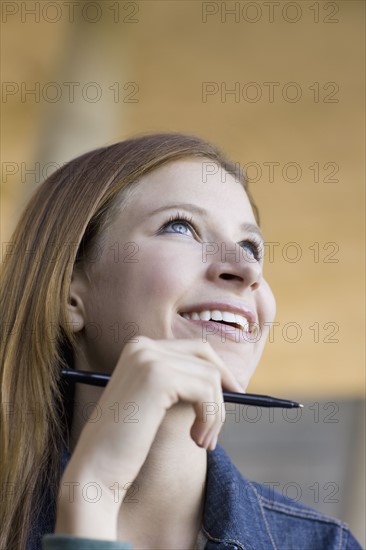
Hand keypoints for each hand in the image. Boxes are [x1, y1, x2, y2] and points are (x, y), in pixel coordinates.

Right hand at [55, 336, 241, 536]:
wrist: (97, 470)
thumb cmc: (128, 443)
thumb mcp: (157, 403)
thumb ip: (183, 382)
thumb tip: (230, 379)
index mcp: (139, 348)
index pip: (196, 348)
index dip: (219, 372)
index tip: (230, 397)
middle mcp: (142, 346)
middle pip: (206, 355)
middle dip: (221, 389)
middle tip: (220, 425)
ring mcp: (148, 358)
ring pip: (210, 376)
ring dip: (215, 414)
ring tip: (203, 441)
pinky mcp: (158, 376)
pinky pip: (206, 391)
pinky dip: (210, 419)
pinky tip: (196, 440)